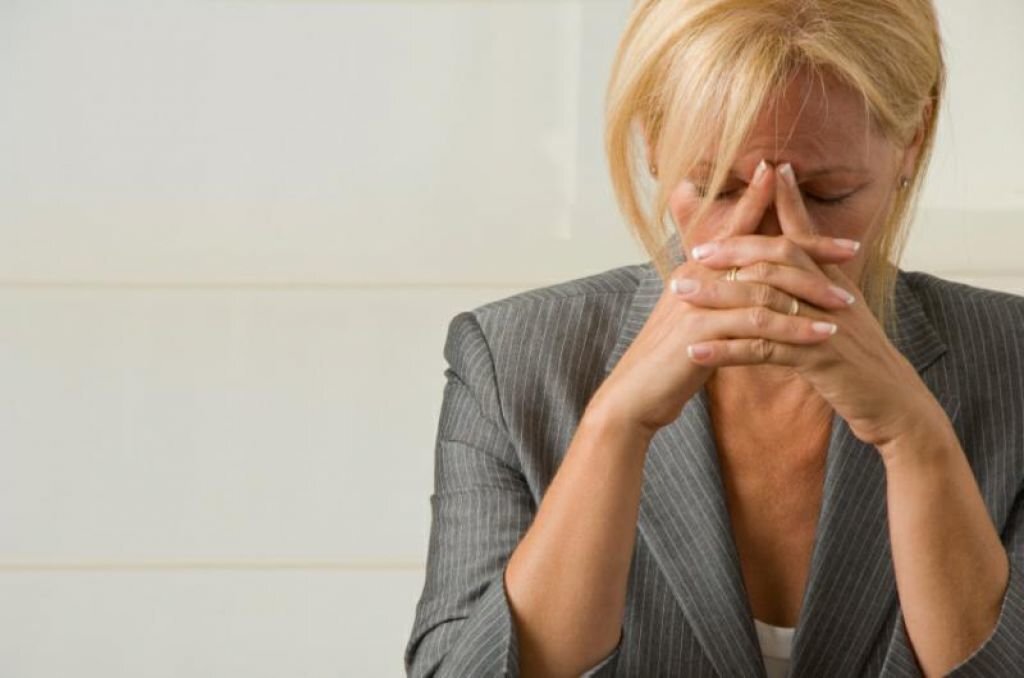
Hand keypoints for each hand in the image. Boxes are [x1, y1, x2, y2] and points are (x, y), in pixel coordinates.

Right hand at [587, 161, 858, 439]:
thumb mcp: (698, 319)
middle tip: (852, 250)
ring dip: (809, 294)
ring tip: (846, 305)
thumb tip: (752, 286)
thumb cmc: (669, 360)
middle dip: (810, 249)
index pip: (746, 232)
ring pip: (765, 287)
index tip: (819, 209)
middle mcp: (697, 274)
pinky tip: (822, 336)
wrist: (634, 395)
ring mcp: (696, 300)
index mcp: (698, 267)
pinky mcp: (699, 330)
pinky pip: (756, 324)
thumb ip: (722, 296)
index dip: (783, 216)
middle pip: (763, 251)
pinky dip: (793, 328)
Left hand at [678, 162, 941, 448]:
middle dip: (734, 251)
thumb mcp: (840, 319)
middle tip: (695, 252)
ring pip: (765, 300)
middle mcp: (832, 297)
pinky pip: (763, 349)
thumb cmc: (860, 364)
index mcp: (836, 284)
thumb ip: (817, 290)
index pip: (805, 236)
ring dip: (718, 296)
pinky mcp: (817, 359)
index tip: (765, 172)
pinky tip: (696, 351)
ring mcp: (825, 325)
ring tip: (680, 293)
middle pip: (779, 259)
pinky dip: (725, 350)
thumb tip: (790, 270)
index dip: (788, 203)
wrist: (897, 405)